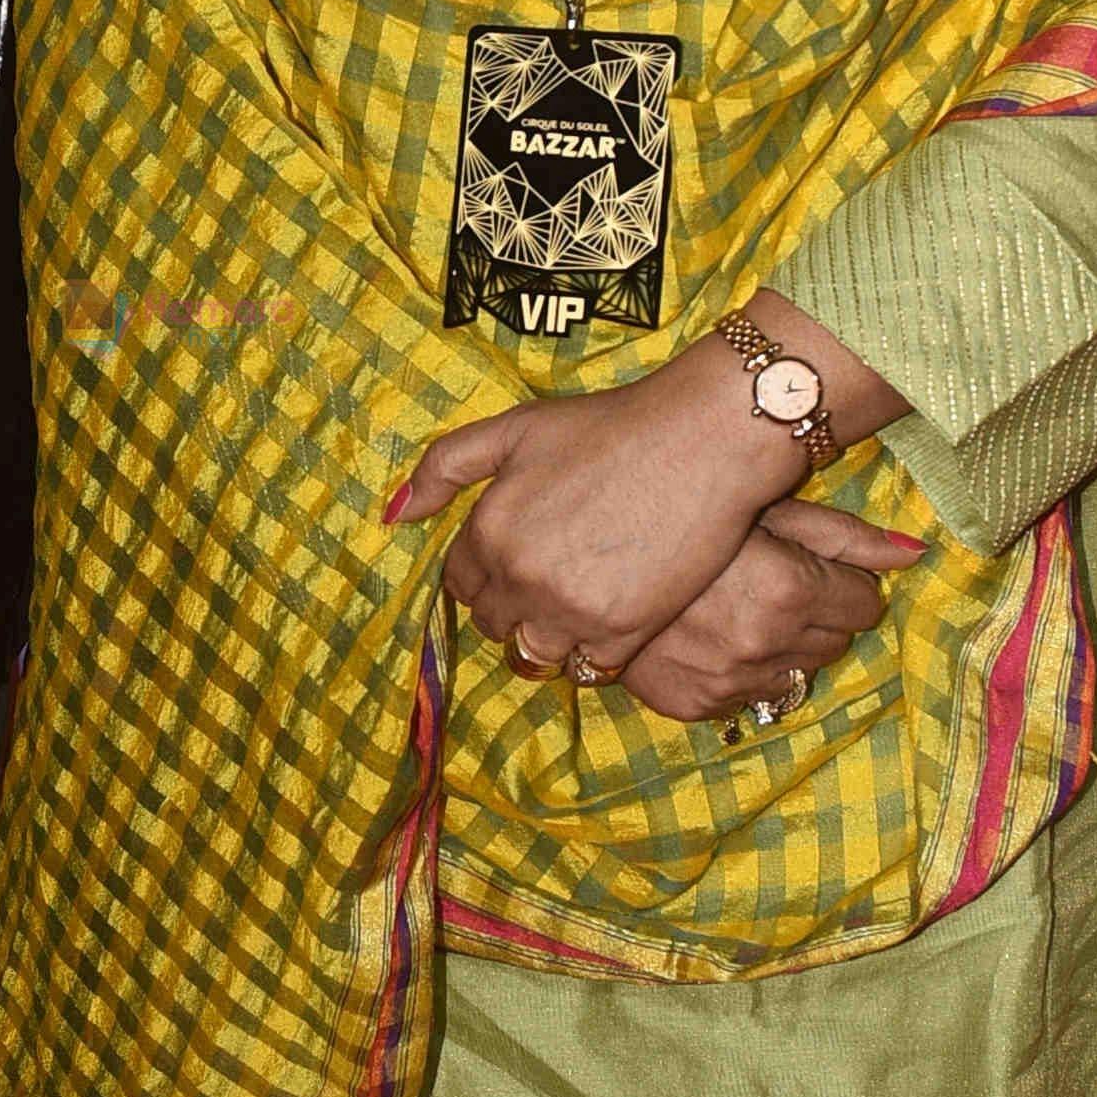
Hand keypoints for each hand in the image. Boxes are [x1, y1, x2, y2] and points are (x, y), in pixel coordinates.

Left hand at [393, 344, 804, 683]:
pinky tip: (612, 614)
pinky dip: (593, 650)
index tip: (517, 556)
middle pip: (494, 622)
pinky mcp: (623, 634)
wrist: (701, 440)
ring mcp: (571, 612)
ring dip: (548, 633)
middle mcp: (521, 580)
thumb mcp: (515, 428)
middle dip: (514, 602)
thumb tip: (395, 516)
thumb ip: (445, 467)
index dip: (485, 570)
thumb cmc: (609, 426)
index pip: (460, 582)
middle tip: (554, 573)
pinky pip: (587, 669)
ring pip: (535, 652)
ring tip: (579, 600)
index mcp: (489, 532)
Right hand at [616, 498, 919, 723]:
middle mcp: (763, 645)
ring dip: (779, 648)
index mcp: (789, 590)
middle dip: (814, 615)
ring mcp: (727, 681)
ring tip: (737, 608)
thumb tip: (918, 555)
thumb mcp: (768, 508)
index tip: (806, 564)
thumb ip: (846, 537)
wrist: (590, 549)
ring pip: (796, 675)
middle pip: (834, 643)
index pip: (864, 605)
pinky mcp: (695, 704)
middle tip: (769, 582)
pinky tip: (708, 636)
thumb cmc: (688, 514)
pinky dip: (738, 672)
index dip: (839, 581)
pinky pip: (747, 697)